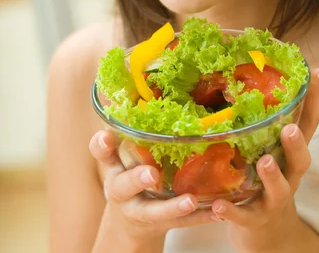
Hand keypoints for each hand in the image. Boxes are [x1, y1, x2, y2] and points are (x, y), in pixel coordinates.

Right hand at [89, 130, 214, 249]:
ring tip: (190, 201)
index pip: (101, 153)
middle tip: (151, 173)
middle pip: (124, 186)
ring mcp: (140, 211)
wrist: (130, 221)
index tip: (106, 136)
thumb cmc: (130, 175)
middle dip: (137, 179)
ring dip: (173, 207)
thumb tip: (142, 92)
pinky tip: (216, 213)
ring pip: (155, 212)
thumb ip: (131, 130)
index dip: (101, 145)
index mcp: (113, 168)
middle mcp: (122, 191)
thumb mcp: (123, 156)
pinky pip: (182, 223)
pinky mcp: (161, 225)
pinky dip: (199, 218)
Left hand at [210, 67, 318, 252]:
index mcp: (292, 154)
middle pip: (301, 160)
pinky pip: (244, 217)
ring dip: (272, 176)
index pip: (309, 123)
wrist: (266, 232)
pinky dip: (233, 213)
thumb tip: (239, 75)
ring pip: (279, 189)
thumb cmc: (264, 178)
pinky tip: (220, 207)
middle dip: (296, 144)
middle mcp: (289, 175)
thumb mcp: (268, 148)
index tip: (315, 71)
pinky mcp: (255, 220)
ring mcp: (273, 200)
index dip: (314, 99)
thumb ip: (261, 122)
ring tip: (264, 162)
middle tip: (288, 130)